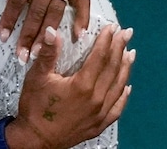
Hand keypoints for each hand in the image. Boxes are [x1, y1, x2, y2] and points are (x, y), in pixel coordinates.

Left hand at [0, 0, 89, 58]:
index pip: (17, 0)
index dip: (10, 19)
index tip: (4, 37)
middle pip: (37, 12)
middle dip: (29, 36)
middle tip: (22, 56)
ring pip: (57, 12)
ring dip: (49, 34)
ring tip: (40, 52)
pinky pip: (83, 3)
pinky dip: (82, 19)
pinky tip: (78, 36)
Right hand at [6, 24, 134, 148]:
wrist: (36, 139)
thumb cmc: (35, 108)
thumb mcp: (37, 77)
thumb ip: (47, 53)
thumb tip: (52, 31)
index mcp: (82, 85)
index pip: (100, 57)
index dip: (107, 41)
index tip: (113, 28)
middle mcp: (96, 99)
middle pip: (112, 69)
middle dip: (120, 49)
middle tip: (127, 34)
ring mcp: (100, 112)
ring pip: (118, 86)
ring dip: (125, 68)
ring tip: (131, 53)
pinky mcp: (99, 123)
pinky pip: (117, 107)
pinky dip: (124, 94)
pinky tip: (127, 86)